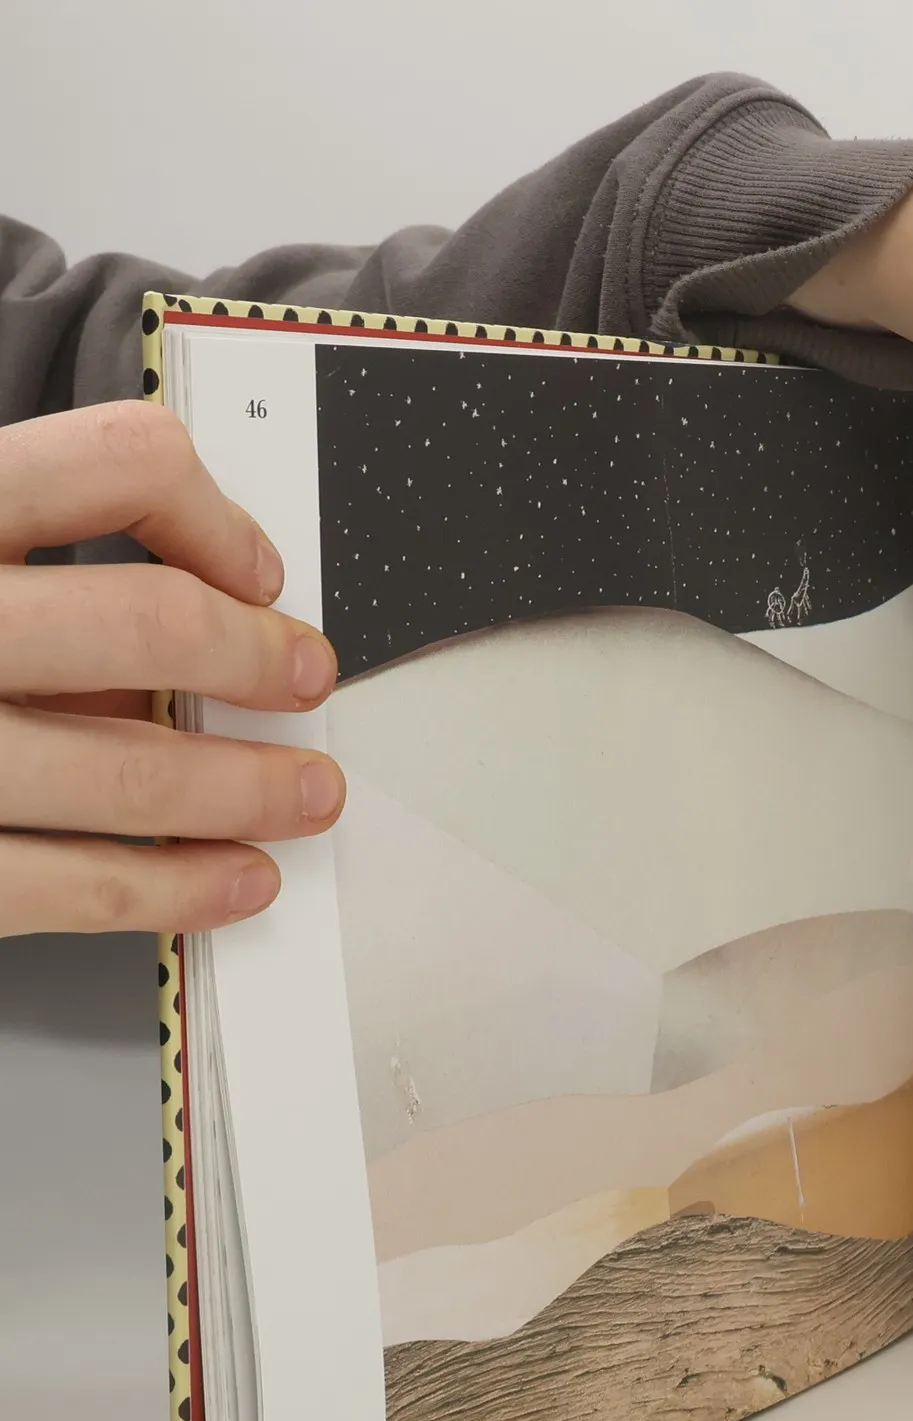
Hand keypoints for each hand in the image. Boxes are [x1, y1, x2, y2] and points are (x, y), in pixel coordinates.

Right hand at [0, 402, 345, 936]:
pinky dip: (176, 887)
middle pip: (145, 624)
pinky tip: (234, 880)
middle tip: (306, 679)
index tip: (257, 571)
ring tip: (306, 795)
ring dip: (249, 789)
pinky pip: (70, 885)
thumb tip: (199, 611)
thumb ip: (21, 567)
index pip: (111, 463)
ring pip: (129, 768)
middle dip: (259, 660)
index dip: (212, 514)